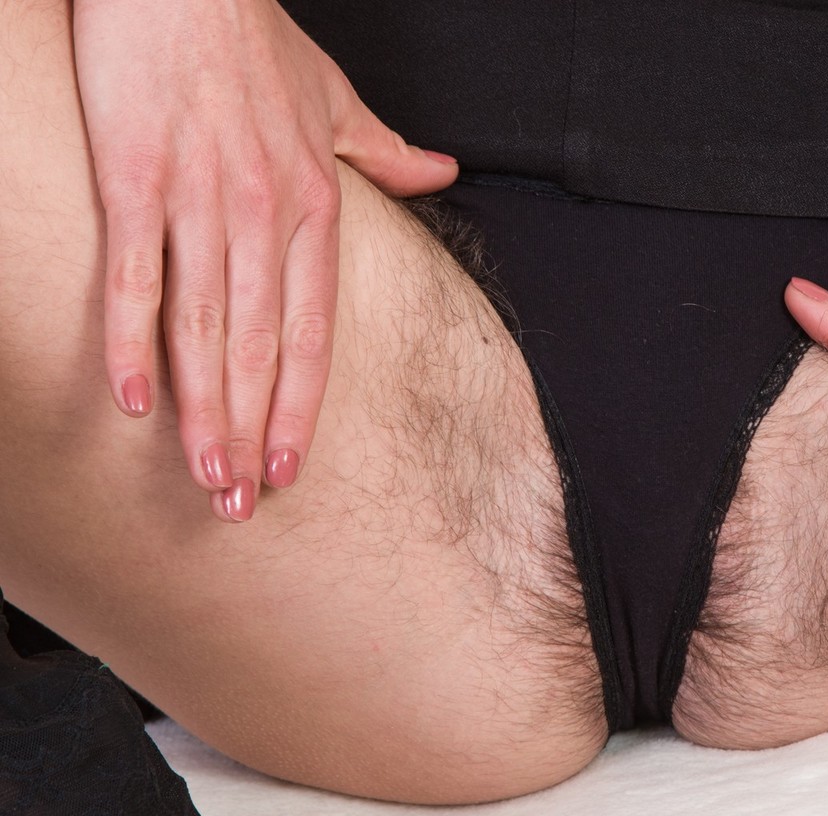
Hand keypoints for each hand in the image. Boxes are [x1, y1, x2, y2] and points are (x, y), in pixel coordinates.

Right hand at [73, 0, 458, 520]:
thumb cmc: (254, 37)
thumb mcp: (337, 98)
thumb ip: (389, 152)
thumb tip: (443, 173)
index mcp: (314, 204)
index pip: (315, 330)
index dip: (305, 406)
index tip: (295, 467)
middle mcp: (263, 212)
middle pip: (262, 347)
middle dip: (253, 432)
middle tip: (242, 504)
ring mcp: (199, 196)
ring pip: (206, 326)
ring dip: (204, 409)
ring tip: (204, 475)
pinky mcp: (135, 173)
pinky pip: (135, 272)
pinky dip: (131, 337)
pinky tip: (132, 398)